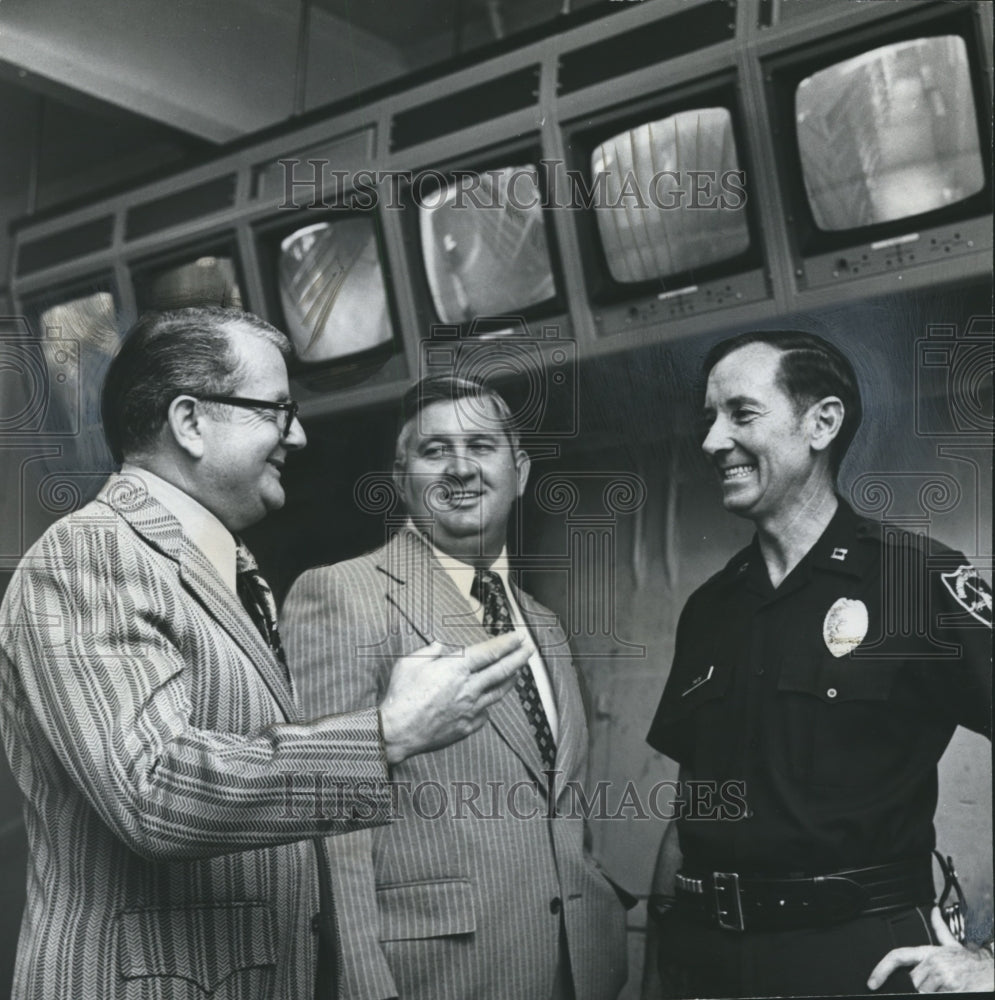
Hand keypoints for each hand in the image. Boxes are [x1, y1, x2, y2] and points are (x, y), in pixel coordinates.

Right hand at [379, 633, 530, 763]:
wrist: (396, 732)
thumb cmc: (401, 696)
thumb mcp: (411, 662)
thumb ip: (432, 650)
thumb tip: (445, 646)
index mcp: (455, 669)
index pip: (490, 652)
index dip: (507, 643)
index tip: (518, 636)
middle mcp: (468, 688)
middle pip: (502, 670)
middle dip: (519, 657)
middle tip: (529, 649)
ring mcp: (470, 709)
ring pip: (498, 692)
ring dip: (510, 679)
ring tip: (517, 671)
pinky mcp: (468, 726)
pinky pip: (485, 712)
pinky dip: (489, 702)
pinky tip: (489, 698)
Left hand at [867, 906, 994, 992]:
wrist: (991, 972)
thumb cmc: (970, 962)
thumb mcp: (952, 944)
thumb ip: (939, 928)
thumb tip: (934, 911)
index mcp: (929, 951)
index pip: (898, 956)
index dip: (881, 969)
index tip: (872, 981)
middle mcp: (933, 961)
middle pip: (913, 981)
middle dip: (924, 984)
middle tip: (941, 980)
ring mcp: (942, 975)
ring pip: (924, 991)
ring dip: (936, 991)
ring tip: (949, 984)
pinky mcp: (953, 987)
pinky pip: (938, 996)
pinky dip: (945, 994)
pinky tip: (954, 989)